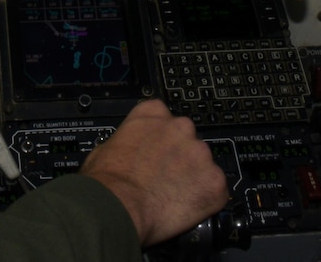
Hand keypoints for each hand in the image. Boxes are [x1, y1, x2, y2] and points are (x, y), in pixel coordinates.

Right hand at [80, 100, 231, 246]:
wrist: (118, 205)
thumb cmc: (107, 180)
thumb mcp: (105, 148)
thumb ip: (125, 142)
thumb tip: (125, 151)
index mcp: (153, 113)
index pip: (164, 118)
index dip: (160, 138)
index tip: (156, 152)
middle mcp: (181, 126)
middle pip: (187, 140)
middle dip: (180, 157)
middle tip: (165, 177)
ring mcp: (201, 153)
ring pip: (203, 164)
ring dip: (194, 178)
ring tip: (174, 195)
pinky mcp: (214, 180)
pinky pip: (215, 189)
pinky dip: (205, 199)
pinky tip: (187, 207)